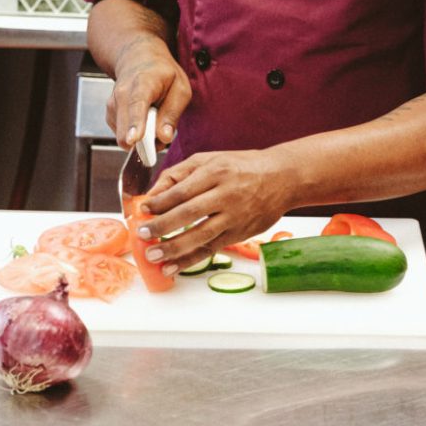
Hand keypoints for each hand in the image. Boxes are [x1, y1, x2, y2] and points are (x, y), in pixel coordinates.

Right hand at [106, 33, 190, 149]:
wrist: (137, 58)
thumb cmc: (162, 74)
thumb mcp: (180, 88)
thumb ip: (172, 113)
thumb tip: (164, 137)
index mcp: (143, 82)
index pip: (137, 105)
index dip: (135, 124)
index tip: (134, 139)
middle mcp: (122, 93)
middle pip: (126, 128)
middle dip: (146, 142)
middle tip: (164, 132)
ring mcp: (113, 104)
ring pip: (124, 136)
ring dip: (143, 139)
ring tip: (155, 120)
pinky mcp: (110, 114)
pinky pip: (123, 136)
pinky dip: (136, 135)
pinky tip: (145, 120)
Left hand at [134, 149, 293, 272]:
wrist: (282, 178)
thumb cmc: (243, 166)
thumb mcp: (211, 158)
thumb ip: (180, 174)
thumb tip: (154, 194)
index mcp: (215, 172)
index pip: (181, 190)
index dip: (159, 202)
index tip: (143, 210)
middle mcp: (225, 194)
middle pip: (188, 213)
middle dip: (161, 226)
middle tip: (142, 235)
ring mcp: (234, 216)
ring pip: (200, 235)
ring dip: (173, 248)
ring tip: (153, 255)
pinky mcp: (239, 233)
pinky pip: (211, 249)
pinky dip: (190, 260)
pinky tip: (173, 267)